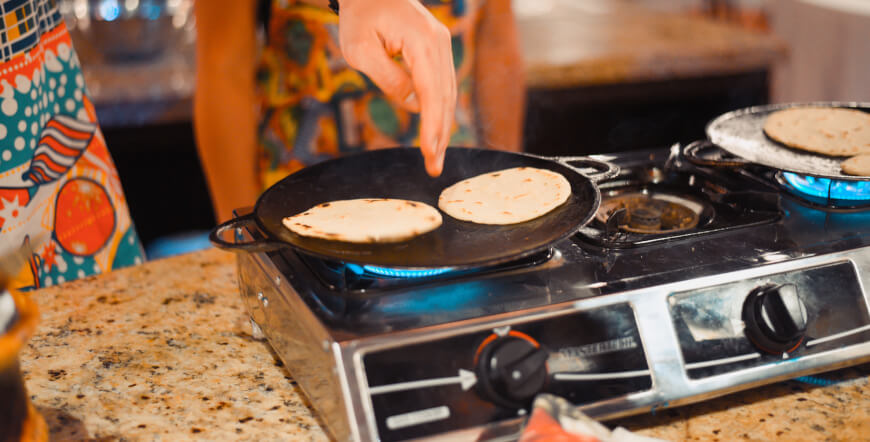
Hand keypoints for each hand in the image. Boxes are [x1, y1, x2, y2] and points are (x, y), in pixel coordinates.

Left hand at [338, 0, 455, 175]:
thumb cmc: (359, 15)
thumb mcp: (361, 50)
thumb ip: (388, 79)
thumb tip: (412, 105)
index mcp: (423, 42)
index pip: (431, 93)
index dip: (432, 127)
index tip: (430, 153)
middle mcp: (440, 43)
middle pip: (445, 97)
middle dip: (440, 135)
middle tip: (434, 167)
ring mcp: (441, 45)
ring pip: (447, 93)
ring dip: (442, 127)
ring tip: (435, 157)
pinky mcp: (436, 49)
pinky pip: (441, 85)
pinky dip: (439, 110)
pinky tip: (435, 132)